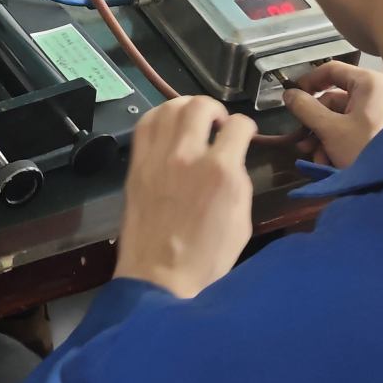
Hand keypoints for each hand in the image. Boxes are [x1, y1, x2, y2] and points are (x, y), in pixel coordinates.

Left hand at [115, 96, 256, 300]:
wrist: (160, 277)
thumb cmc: (207, 258)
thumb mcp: (242, 221)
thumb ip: (238, 180)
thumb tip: (232, 159)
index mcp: (220, 171)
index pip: (239, 125)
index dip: (246, 127)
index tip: (243, 135)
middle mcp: (188, 155)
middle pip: (201, 105)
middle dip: (215, 109)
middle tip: (217, 124)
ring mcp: (158, 158)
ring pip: (171, 107)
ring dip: (186, 108)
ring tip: (192, 122)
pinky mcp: (137, 165)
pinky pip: (145, 124)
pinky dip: (159, 117)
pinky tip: (168, 127)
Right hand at [283, 59, 382, 169]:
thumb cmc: (367, 148)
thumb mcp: (331, 130)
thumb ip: (306, 109)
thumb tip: (289, 94)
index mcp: (368, 83)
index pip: (331, 70)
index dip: (308, 82)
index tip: (292, 98)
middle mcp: (377, 93)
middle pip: (333, 100)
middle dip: (315, 125)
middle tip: (304, 144)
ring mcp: (381, 112)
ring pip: (341, 119)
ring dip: (323, 139)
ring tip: (318, 159)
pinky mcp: (382, 130)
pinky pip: (353, 130)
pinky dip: (338, 144)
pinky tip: (330, 163)